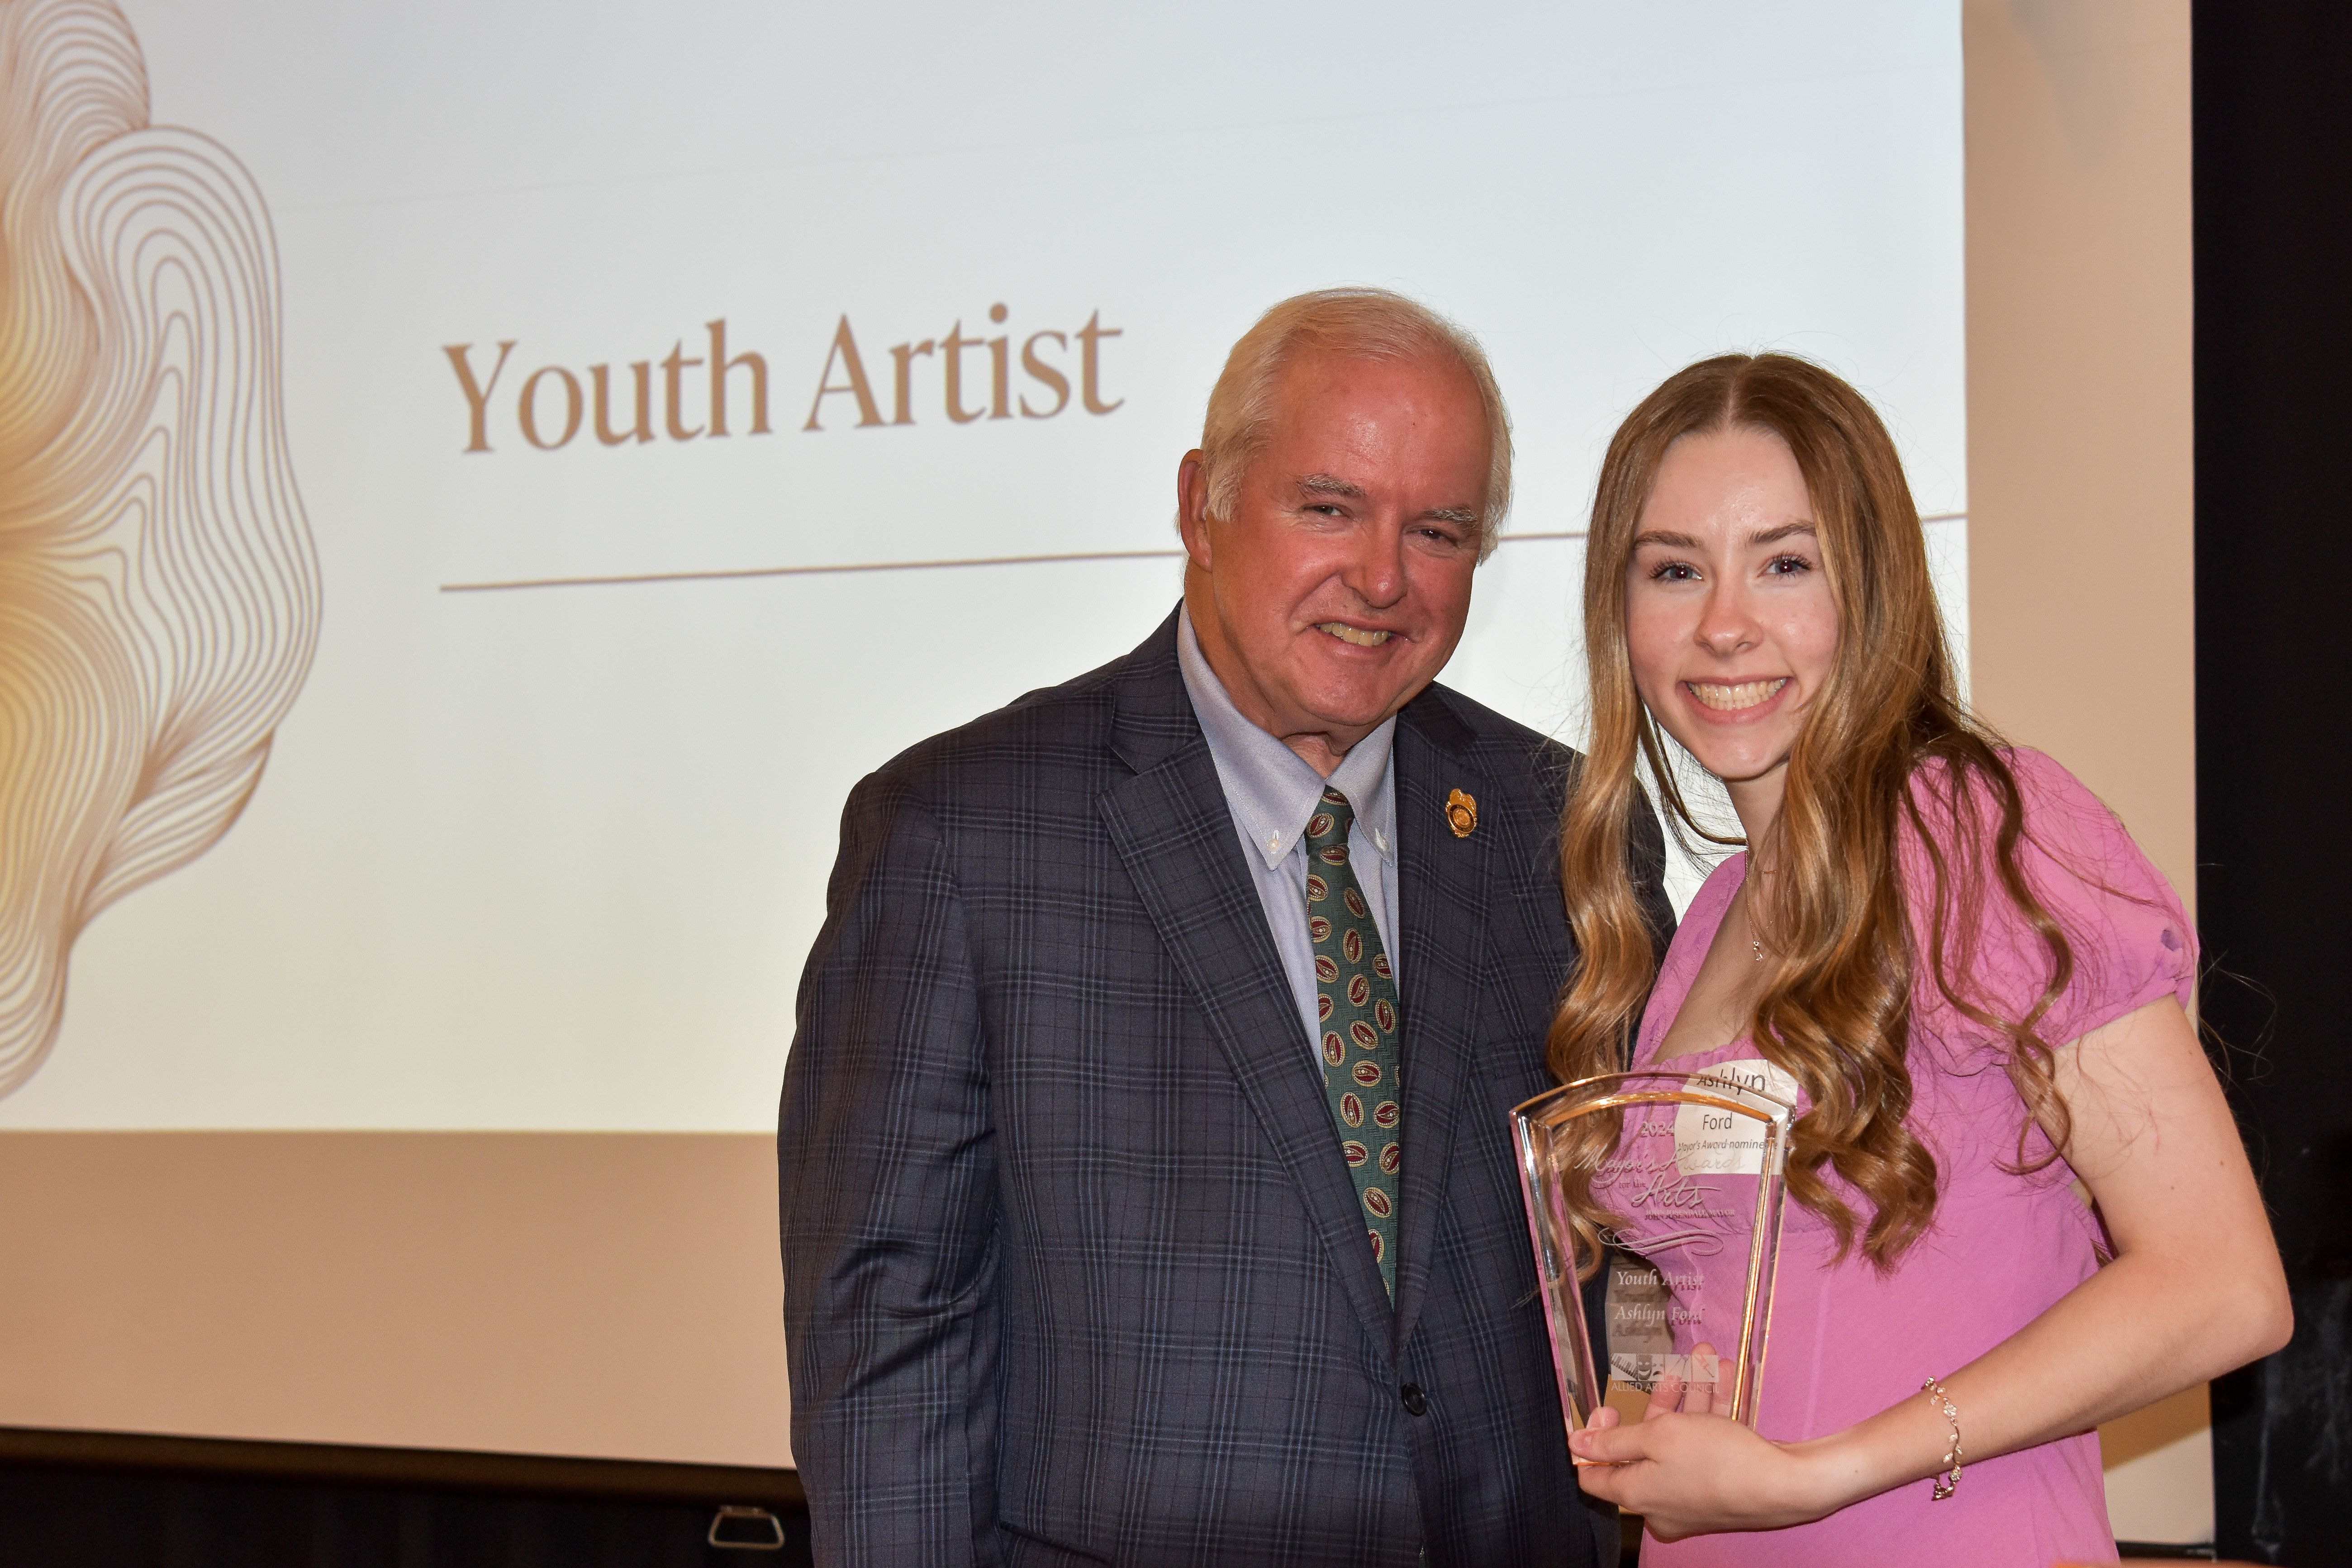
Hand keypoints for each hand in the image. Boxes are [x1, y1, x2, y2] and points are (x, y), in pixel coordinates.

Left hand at [1568, 1344, 1834, 1540]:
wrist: (1787, 1484)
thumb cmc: (1718, 1461)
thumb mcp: (1658, 1438)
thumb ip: (1614, 1440)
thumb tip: (1576, 1444)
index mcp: (1638, 1495)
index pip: (1597, 1474)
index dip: (1595, 1438)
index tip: (1608, 1407)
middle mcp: (1664, 1499)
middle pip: (1647, 1446)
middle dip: (1662, 1400)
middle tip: (1670, 1369)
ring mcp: (1695, 1493)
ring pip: (1685, 1437)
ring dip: (1694, 1394)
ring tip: (1705, 1354)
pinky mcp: (1723, 1482)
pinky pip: (1711, 1442)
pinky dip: (1716, 1409)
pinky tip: (1727, 1372)